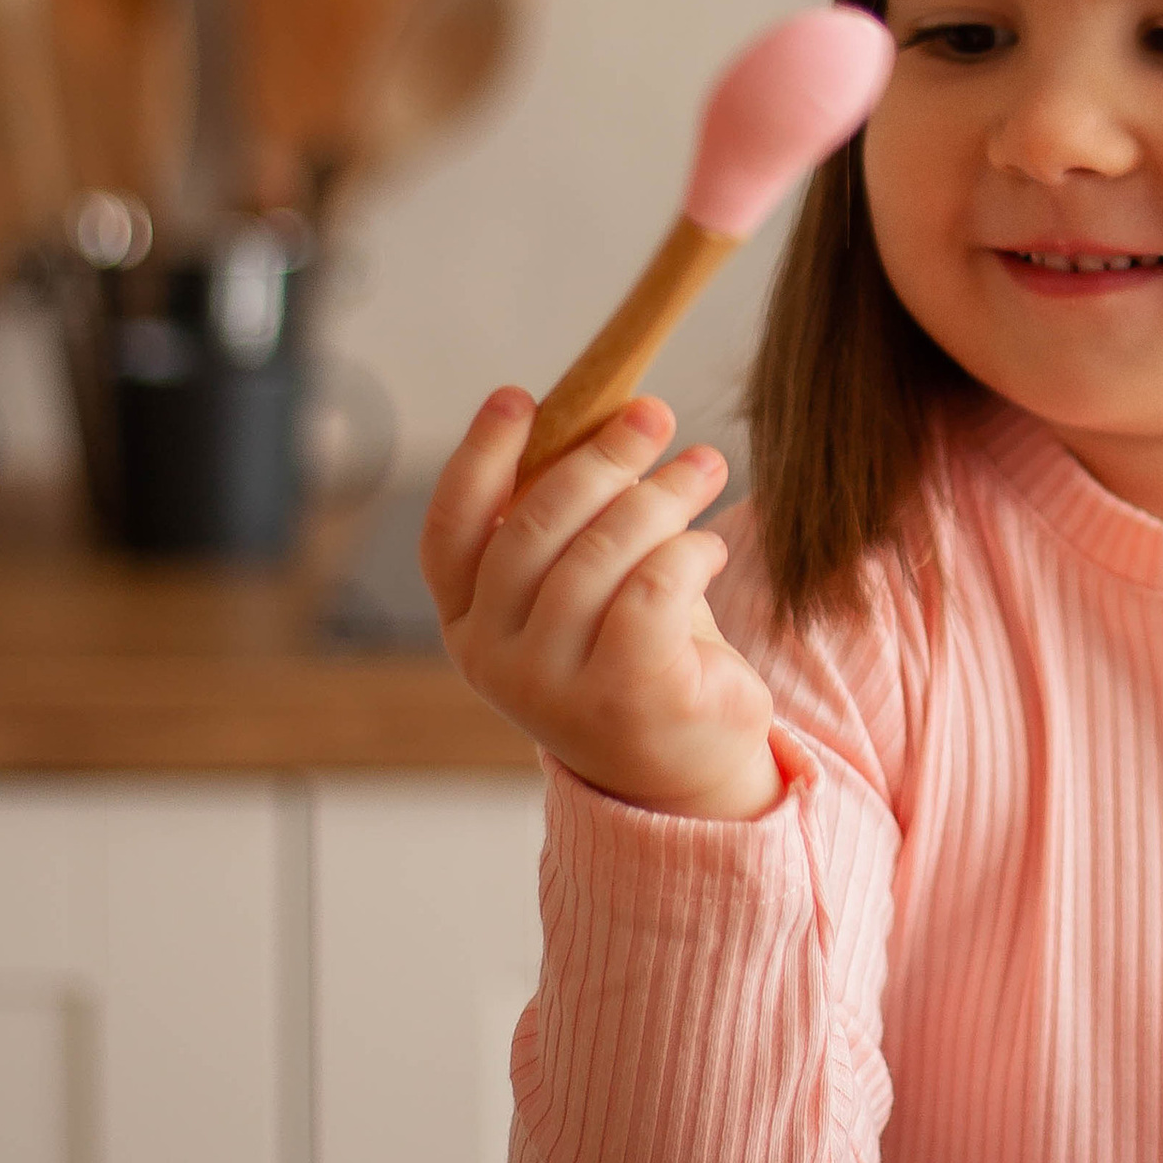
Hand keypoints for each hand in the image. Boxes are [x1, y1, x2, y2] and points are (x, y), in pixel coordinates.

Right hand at [420, 389, 783, 821]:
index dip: (480, 455)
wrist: (682, 767)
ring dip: (662, 495)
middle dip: (600, 456)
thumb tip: (596, 413)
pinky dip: (689, 553)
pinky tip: (711, 547)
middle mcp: (492, 659)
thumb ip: (567, 517)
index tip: (519, 395)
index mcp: (466, 621)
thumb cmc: (630, 650)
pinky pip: (653, 591)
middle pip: (534, 529)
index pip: (451, 528)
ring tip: (706, 464)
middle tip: (654, 412)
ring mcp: (551, 687)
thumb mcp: (583, 581)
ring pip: (602, 554)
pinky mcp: (623, 698)